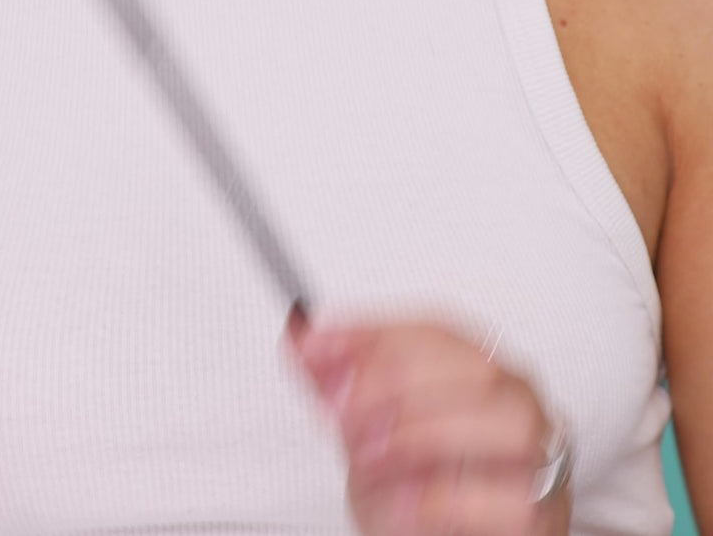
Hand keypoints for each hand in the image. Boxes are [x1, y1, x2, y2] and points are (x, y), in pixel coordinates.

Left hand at [286, 313, 570, 535]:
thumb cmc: (423, 488)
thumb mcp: (370, 437)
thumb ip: (341, 391)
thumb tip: (300, 341)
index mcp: (478, 368)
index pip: (436, 328)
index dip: (372, 330)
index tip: (316, 343)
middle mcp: (517, 400)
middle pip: (476, 366)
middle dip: (398, 379)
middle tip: (342, 407)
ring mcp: (540, 455)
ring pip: (508, 421)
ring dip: (427, 432)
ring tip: (371, 456)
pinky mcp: (542, 514)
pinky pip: (510, 499)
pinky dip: (446, 498)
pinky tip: (402, 504)